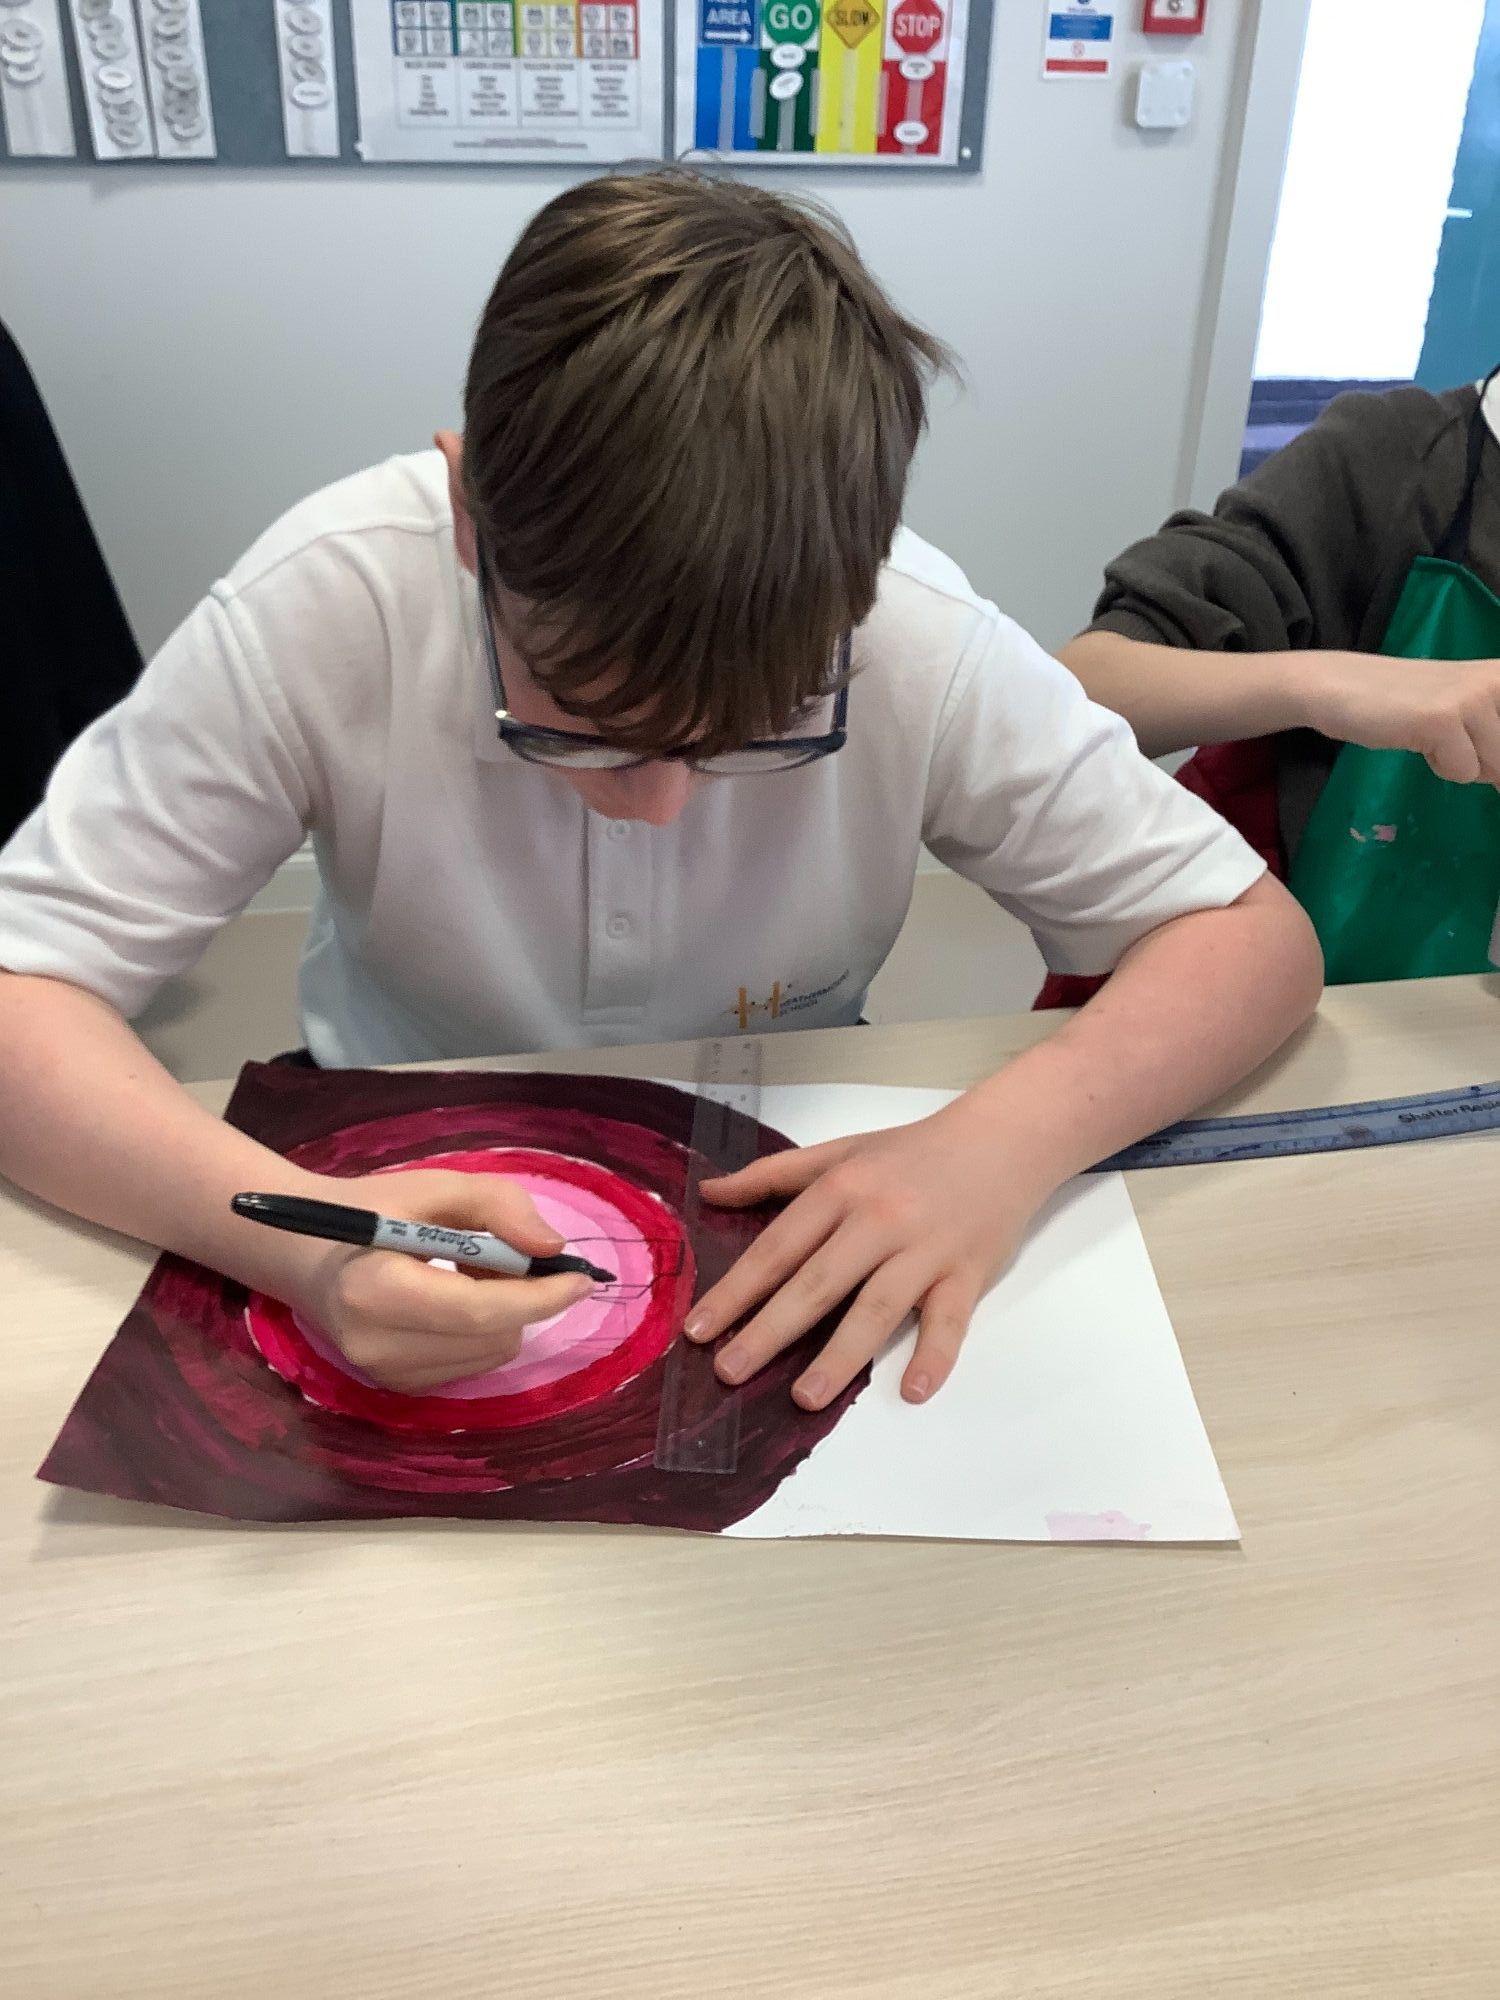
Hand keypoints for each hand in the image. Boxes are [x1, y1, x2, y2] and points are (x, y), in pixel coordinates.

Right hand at [283, 1169, 595, 1391]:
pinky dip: (483, 1332)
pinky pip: (473, 1363)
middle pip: (492, 1337)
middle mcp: (377, 1345)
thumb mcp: (434, 1186)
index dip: (540, 1297)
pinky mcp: (397, 1387)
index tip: (581, 1276)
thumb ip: (497, 1205)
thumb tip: (553, 1249)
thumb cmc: (373, 1212)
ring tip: (469, 1273)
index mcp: (378, 1290)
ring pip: (491, 1354)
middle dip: (520, 1297)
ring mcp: (384, 1375)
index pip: (478, 1311)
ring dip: (504, 1315)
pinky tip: (455, 1299)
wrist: (308, 1256)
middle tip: (501, 1253)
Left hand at [682, 1103, 1050, 1409]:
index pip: (778, 1248)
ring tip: (803, 1398)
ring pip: (876, 1309)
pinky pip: (949, 1322)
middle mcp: (878, 1220)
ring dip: (839, 1357)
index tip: (699, 1330)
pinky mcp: (967, 1273)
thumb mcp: (839, 1150)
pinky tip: (913, 1391)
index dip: (737, 1290)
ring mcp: (925, 1250)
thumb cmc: (913, 1151)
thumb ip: (772, 1174)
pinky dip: (934, 1356)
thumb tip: (708, 1192)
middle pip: (817, 1284)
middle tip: (729, 1372)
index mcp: (841, 1189)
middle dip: (769, 1331)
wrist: (1002, 1140)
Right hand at [1301, 652, 1499, 784]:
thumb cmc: (1404, 702)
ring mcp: (1472, 698)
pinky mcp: (1443, 719)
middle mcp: (1497, 680)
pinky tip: (1419, 739)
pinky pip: (1464, 772)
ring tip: (1435, 738)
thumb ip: (1496, 742)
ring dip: (1465, 765)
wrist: (1340, 686)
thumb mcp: (1466, 715)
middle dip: (1489, 764)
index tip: (1484, 753)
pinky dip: (1441, 768)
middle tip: (1451, 740)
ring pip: (1496, 767)